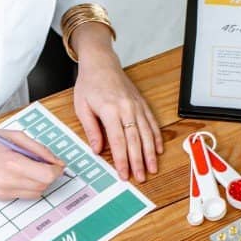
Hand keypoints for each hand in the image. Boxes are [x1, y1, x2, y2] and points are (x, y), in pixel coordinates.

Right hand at [0, 125, 63, 199]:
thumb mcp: (17, 137)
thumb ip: (39, 150)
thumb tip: (57, 162)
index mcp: (12, 162)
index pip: (46, 175)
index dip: (56, 171)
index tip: (57, 165)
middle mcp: (7, 180)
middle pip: (43, 186)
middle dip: (49, 176)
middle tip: (45, 164)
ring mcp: (2, 191)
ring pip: (36, 193)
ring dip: (39, 182)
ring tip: (30, 168)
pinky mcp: (0, 196)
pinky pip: (24, 195)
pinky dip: (28, 186)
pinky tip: (19, 174)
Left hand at [70, 34, 162, 181]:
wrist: (101, 63)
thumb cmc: (89, 84)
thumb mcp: (82, 107)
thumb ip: (91, 129)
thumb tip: (97, 150)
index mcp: (110, 110)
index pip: (118, 141)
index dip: (122, 160)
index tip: (124, 174)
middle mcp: (126, 108)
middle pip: (135, 140)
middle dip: (138, 161)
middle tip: (141, 177)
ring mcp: (136, 105)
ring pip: (146, 133)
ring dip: (150, 153)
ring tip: (152, 168)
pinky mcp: (142, 103)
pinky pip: (152, 122)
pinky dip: (156, 137)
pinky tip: (158, 150)